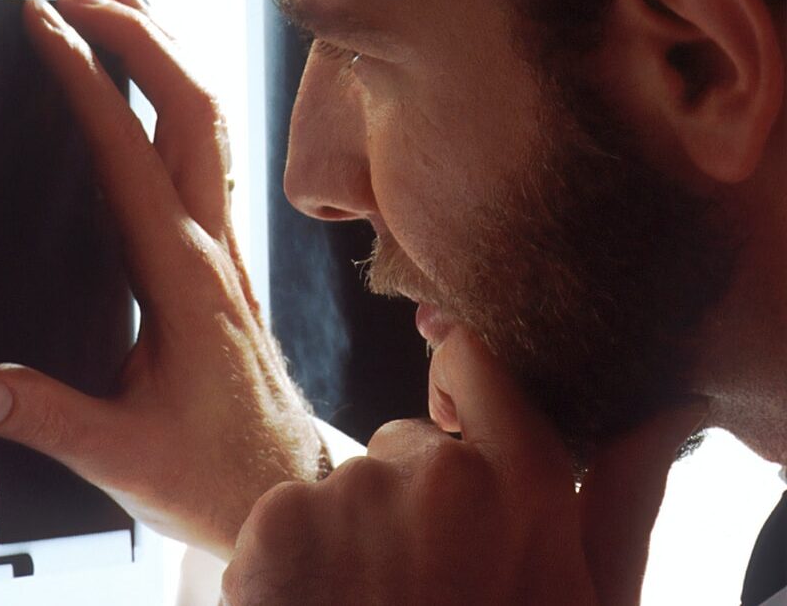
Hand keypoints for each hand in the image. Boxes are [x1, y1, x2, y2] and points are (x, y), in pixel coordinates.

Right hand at [0, 0, 321, 557]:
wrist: (287, 490)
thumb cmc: (216, 474)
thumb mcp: (123, 458)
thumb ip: (47, 418)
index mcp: (183, 278)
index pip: (129, 152)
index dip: (86, 79)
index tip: (44, 25)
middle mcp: (213, 247)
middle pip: (191, 107)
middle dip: (139, 34)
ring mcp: (226, 248)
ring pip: (210, 120)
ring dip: (169, 51)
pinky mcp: (224, 259)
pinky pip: (208, 152)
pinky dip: (179, 96)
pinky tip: (155, 89)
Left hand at [222, 326, 706, 604]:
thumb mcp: (588, 599)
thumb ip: (622, 500)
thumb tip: (670, 409)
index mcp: (525, 484)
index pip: (477, 366)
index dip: (457, 383)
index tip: (450, 419)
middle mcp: (440, 472)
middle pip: (404, 447)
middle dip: (410, 503)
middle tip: (421, 589)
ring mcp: (353, 492)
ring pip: (344, 489)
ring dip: (351, 538)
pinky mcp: (279, 520)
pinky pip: (285, 516)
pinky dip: (292, 559)